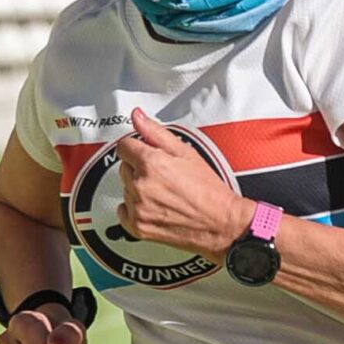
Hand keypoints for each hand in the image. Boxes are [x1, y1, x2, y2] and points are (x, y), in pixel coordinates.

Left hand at [116, 109, 250, 256]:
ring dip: (138, 188)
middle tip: (163, 176)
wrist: (220, 223)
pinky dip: (133, 208)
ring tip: (163, 192)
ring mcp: (137, 208)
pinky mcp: (137, 226)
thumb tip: (138, 117)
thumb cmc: (208, 190)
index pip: (124, 146)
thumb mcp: (186, 153)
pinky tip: (153, 206)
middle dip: (139, 168)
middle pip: (124, 167)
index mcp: (151, 163)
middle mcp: (140, 186)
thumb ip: (156, 132)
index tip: (146, 153)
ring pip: (125, 188)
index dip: (136, 148)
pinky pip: (123, 211)